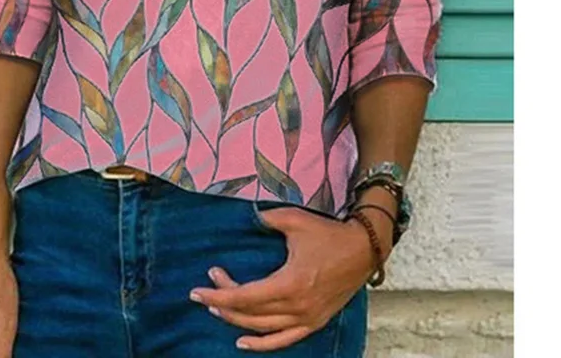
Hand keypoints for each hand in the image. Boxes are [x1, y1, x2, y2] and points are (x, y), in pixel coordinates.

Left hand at [189, 205, 389, 351]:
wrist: (363, 249)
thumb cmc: (328, 233)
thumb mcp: (294, 220)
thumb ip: (267, 219)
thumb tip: (246, 217)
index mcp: (290, 283)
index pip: (245, 296)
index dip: (218, 295)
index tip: (197, 291)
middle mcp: (297, 307)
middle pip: (250, 313)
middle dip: (223, 303)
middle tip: (205, 290)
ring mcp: (307, 318)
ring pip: (263, 328)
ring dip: (237, 321)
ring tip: (217, 309)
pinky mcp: (314, 322)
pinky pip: (284, 340)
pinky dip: (262, 343)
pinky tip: (243, 342)